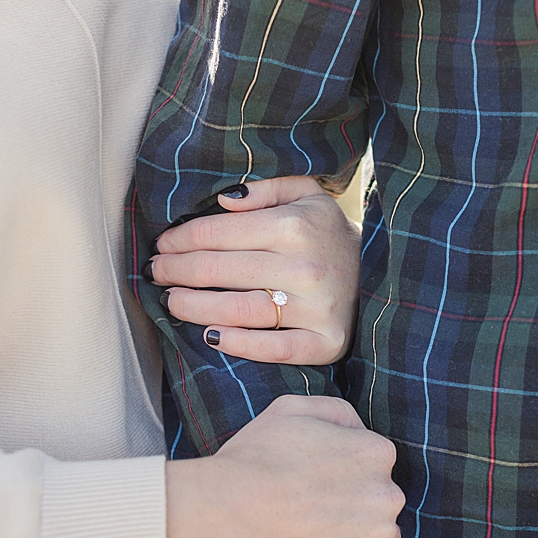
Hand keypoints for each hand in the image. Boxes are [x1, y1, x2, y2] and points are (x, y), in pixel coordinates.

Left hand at [148, 177, 360, 364]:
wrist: (381, 274)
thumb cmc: (329, 234)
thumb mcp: (307, 195)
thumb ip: (265, 188)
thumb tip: (222, 200)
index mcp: (294, 226)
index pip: (214, 233)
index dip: (178, 240)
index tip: (163, 246)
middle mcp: (304, 267)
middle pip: (217, 271)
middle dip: (176, 271)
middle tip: (157, 274)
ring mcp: (317, 308)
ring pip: (236, 311)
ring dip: (192, 308)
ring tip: (172, 302)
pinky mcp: (326, 342)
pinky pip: (274, 348)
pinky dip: (237, 345)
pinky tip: (210, 336)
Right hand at [165, 395, 407, 537]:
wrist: (219, 517)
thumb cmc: (249, 461)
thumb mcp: (291, 410)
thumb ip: (338, 413)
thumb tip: (362, 431)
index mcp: (377, 453)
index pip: (377, 469)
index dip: (345, 480)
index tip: (317, 489)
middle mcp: (388, 494)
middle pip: (383, 506)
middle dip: (356, 511)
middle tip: (311, 518)